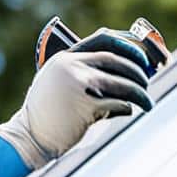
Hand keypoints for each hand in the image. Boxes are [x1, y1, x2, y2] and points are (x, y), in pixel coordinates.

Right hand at [0, 28, 153, 168]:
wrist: (29, 138)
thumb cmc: (47, 115)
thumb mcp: (57, 84)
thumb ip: (81, 73)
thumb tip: (121, 74)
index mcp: (64, 58)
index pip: (102, 38)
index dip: (126, 43)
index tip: (139, 54)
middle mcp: (72, 66)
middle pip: (117, 60)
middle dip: (138, 70)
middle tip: (147, 81)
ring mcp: (80, 85)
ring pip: (123, 83)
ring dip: (140, 93)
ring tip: (147, 102)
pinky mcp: (87, 106)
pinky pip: (119, 103)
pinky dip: (128, 107)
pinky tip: (131, 111)